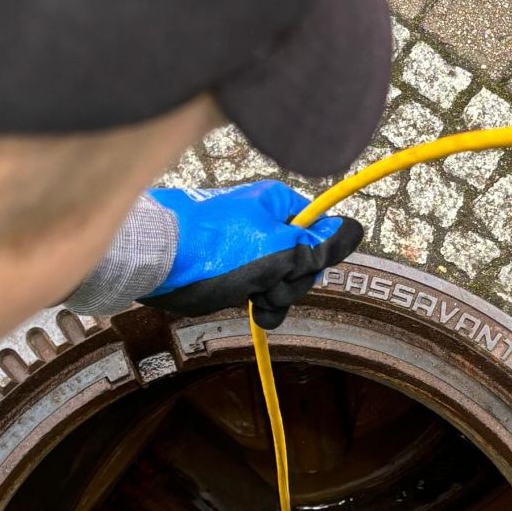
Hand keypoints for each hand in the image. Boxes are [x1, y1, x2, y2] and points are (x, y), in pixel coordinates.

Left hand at [139, 181, 362, 328]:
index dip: (317, 255)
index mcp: (277, 204)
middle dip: (291, 281)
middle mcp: (265, 223)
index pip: (321, 230)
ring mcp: (250, 249)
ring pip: (285, 282)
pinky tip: (250, 306)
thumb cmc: (213, 248)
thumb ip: (317, 245)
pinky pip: (264, 293)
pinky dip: (261, 305)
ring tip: (252, 294)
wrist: (158, 260)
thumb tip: (354, 231)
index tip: (303, 267)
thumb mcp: (277, 248)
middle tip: (269, 282)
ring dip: (275, 297)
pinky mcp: (234, 272)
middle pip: (304, 261)